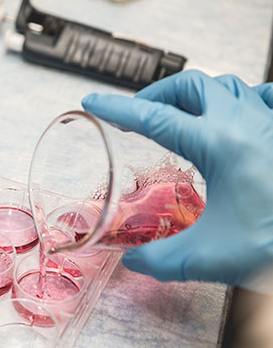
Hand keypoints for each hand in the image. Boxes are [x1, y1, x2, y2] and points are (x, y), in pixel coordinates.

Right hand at [82, 71, 272, 286]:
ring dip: (197, 96)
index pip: (154, 118)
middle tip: (139, 113)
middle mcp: (246, 124)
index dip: (117, 109)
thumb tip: (133, 262)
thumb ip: (161, 261)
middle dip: (159, 94)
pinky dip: (243, 100)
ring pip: (229, 87)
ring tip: (180, 116)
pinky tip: (238, 116)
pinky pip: (265, 99)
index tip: (93, 101)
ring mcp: (271, 125)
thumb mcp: (208, 258)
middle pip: (193, 86)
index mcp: (218, 145)